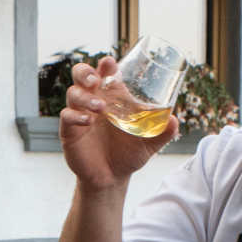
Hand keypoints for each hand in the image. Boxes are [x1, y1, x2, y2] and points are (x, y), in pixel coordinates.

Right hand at [59, 57, 178, 192]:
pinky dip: (76, 116)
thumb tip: (174, 121)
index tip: (110, 63)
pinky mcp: (70, 131)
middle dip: (85, 72)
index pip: (105, 73)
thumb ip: (162, 132)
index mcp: (112, 97)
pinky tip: (89, 121)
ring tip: (100, 107)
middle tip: (95, 79)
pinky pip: (67, 117)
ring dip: (85, 97)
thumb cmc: (128, 154)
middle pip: (81, 75)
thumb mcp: (149, 143)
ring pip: (73, 93)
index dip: (105, 65)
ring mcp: (79, 115)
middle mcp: (93, 101)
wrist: (112, 178)